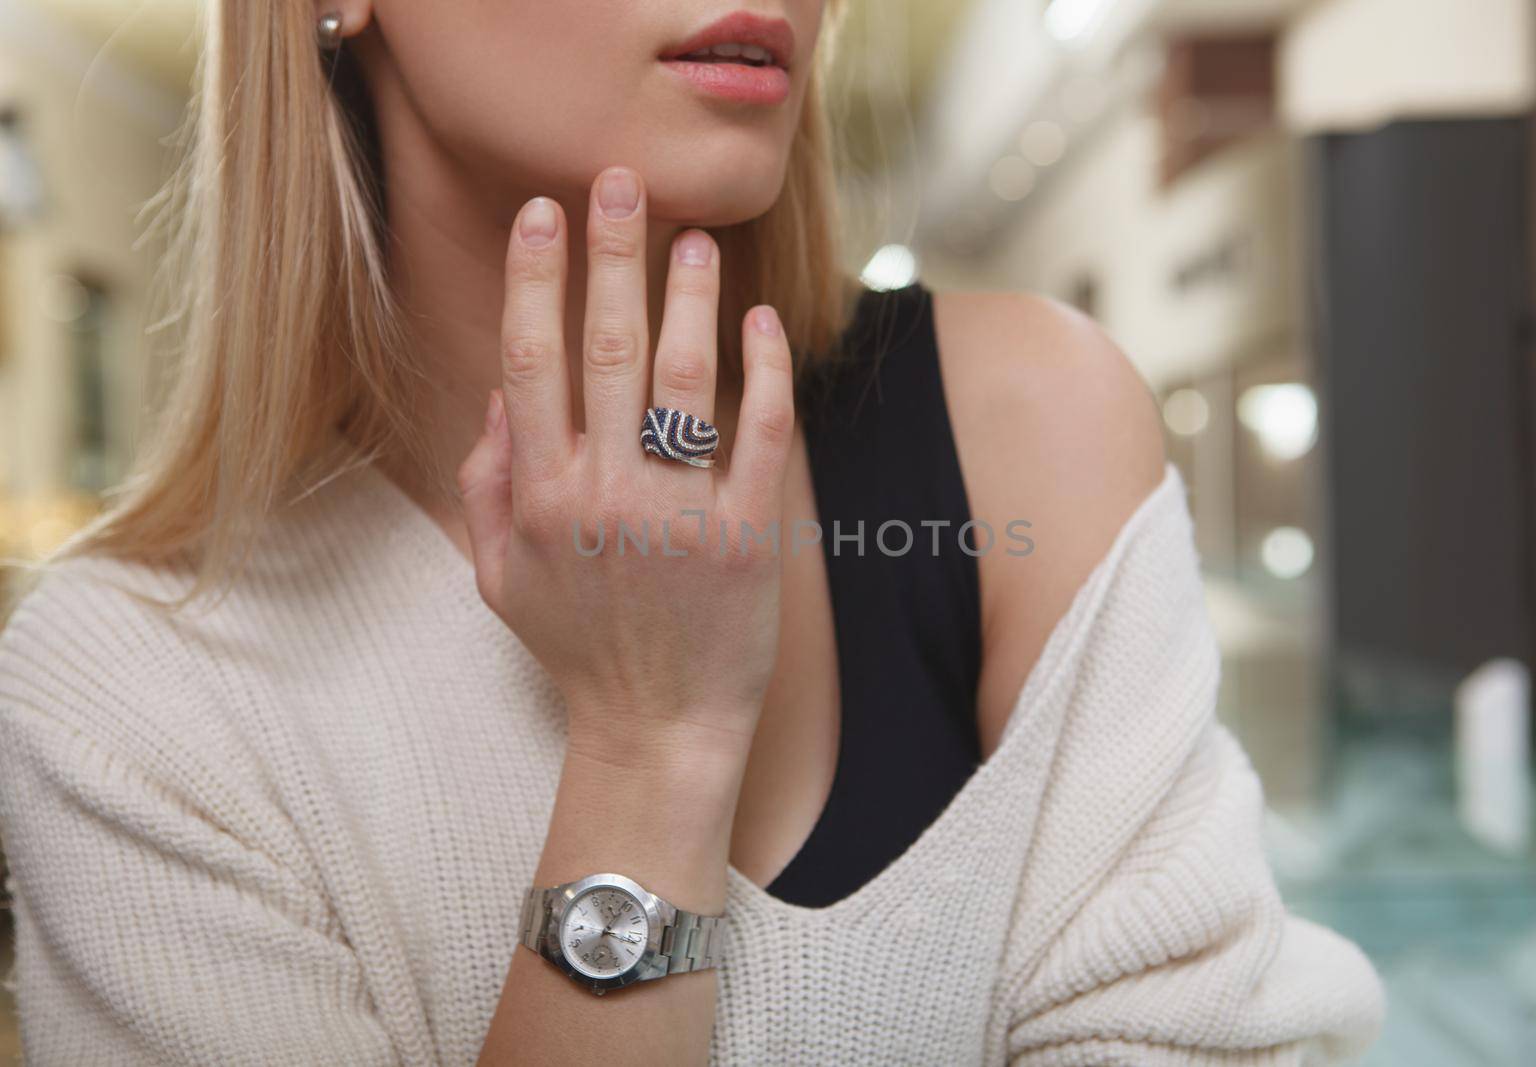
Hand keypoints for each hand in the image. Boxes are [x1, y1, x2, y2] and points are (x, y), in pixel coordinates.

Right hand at [457, 166, 794, 767]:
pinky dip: (763, 373)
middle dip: (611, 255)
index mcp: (540, 496)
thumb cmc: (579, 650)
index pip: (530, 361)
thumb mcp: (501, 579)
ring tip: (696, 238)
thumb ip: (487, 486)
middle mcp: (604, 494)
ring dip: (688, 296)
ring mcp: (679, 514)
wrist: (659, 728)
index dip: (536, 279)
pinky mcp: (748, 535)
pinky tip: (760, 322)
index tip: (545, 216)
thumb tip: (497, 399)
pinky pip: (759, 434)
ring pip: (684, 377)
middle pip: (604, 348)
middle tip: (621, 183)